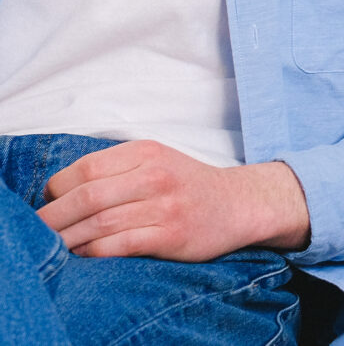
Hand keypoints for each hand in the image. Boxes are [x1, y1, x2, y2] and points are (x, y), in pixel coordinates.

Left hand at [39, 141, 310, 260]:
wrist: (239, 204)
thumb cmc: (187, 185)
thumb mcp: (156, 160)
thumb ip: (115, 169)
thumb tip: (58, 192)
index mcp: (147, 152)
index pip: (85, 168)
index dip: (58, 188)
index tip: (50, 203)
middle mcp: (156, 176)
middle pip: (87, 197)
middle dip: (53, 218)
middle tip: (39, 231)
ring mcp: (166, 207)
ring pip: (99, 224)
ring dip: (68, 240)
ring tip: (55, 247)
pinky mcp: (172, 235)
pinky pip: (120, 245)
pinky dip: (94, 253)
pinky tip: (85, 255)